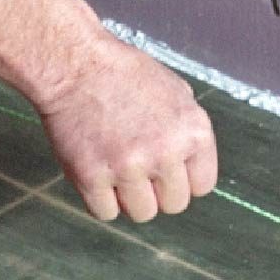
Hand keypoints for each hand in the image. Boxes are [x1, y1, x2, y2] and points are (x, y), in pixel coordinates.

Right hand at [34, 28, 218, 222]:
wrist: (76, 65)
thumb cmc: (124, 74)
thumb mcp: (175, 91)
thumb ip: (188, 131)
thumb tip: (191, 166)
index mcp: (193, 131)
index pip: (202, 185)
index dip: (182, 178)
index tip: (165, 167)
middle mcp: (166, 153)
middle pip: (174, 204)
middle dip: (158, 190)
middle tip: (138, 166)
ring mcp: (128, 167)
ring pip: (142, 214)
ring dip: (130, 197)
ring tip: (117, 167)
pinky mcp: (92, 178)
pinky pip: (106, 213)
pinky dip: (100, 198)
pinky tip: (97, 171)